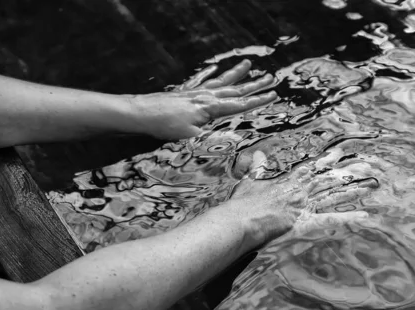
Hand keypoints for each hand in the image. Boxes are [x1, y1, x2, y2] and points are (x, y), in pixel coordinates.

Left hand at [122, 60, 276, 139]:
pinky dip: (209, 74)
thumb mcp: (192, 137)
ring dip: (236, 74)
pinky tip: (215, 68)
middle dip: (254, 84)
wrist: (140, 113)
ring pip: (221, 81)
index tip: (273, 94)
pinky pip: (201, 80)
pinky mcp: (183, 92)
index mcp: (211, 108)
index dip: (258, 100)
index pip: (240, 104)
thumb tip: (234, 139)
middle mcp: (206, 96)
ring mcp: (195, 92)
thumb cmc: (165, 126)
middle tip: (270, 78)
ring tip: (248, 64)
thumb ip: (214, 137)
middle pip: (235, 90)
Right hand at [225, 151, 372, 246]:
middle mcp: (301, 192)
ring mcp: (305, 207)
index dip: (328, 159)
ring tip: (372, 185)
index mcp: (289, 182)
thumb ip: (257, 167)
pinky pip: (330, 220)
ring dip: (354, 190)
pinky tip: (364, 216)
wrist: (241, 221)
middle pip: (330, 179)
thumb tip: (259, 154)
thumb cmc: (243, 204)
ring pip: (335, 196)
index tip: (342, 151)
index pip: (313, 167)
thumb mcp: (249, 181)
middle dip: (349, 172)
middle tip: (368, 164)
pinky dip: (347, 218)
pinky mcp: (306, 223)